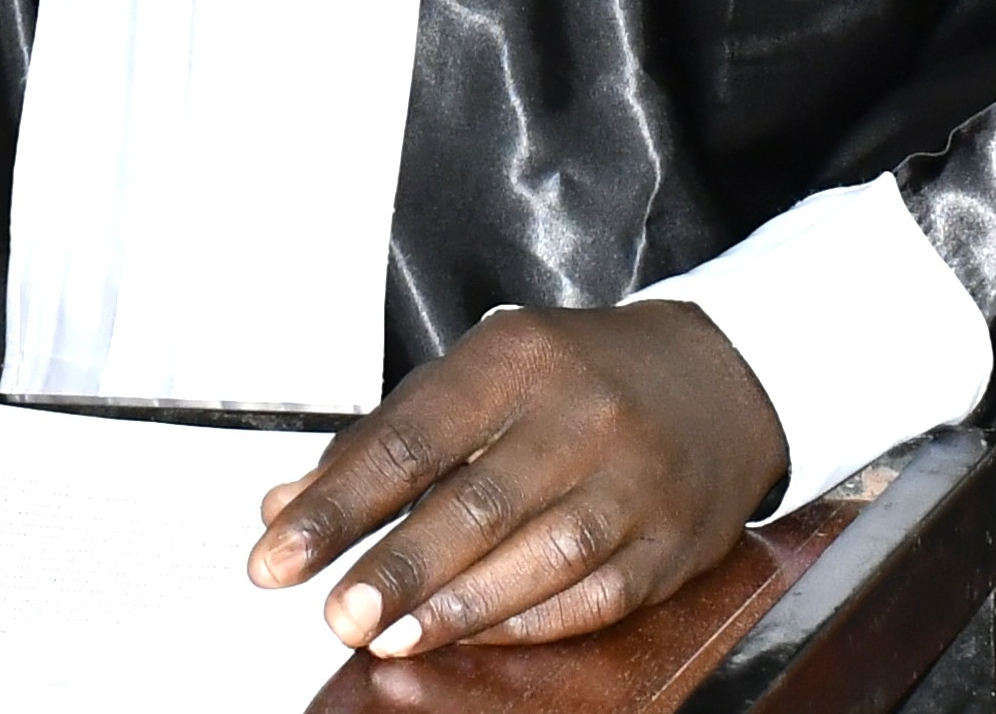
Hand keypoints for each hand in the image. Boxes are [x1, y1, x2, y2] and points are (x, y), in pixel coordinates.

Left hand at [249, 303, 786, 659]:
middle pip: (475, 503)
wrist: (718, 380)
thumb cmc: (576, 376)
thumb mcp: (478, 375)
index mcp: (516, 359)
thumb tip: (286, 504)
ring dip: (455, 608)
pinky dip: (522, 624)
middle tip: (336, 614)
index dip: (337, 503)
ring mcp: (632, 483)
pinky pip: (589, 598)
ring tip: (389, 636)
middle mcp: (579, 415)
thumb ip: (381, 440)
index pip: (410, 437)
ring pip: (538, 558)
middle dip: (396, 568)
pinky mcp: (668, 545)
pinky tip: (469, 635)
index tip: (277, 554)